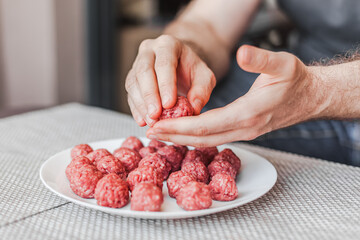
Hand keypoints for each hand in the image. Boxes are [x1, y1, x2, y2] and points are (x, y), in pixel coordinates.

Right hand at [125, 35, 215, 126]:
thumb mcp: (205, 77)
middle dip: (150, 96)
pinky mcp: (132, 78)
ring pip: (133, 83)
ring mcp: (137, 63)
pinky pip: (130, 93)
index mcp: (168, 44)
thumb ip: (202, 90)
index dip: (165, 84)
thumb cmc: (192, 70)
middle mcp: (149, 51)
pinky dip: (136, 109)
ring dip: (141, 105)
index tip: (169, 104)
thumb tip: (194, 108)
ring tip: (151, 121)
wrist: (181, 66)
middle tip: (156, 115)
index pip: (164, 63)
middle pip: (144, 71)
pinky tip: (143, 120)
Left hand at [146, 45, 325, 146]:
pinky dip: (195, 136)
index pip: (207, 124)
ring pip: (207, 140)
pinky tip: (183, 131)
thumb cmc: (297, 81)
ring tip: (160, 133)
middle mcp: (244, 128)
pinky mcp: (244, 131)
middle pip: (202, 138)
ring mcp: (244, 132)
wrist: (311, 98)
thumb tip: (241, 54)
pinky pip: (215, 137)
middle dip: (174, 136)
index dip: (180, 125)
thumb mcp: (283, 64)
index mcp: (249, 113)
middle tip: (149, 133)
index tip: (158, 124)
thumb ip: (261, 60)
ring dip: (182, 138)